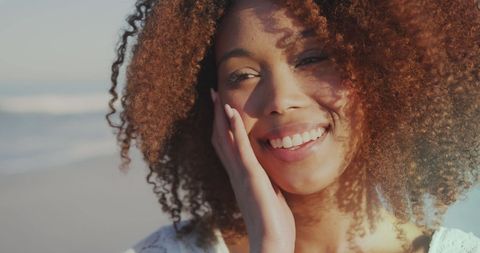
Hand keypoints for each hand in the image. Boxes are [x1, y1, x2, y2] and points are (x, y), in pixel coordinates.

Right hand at [210, 89, 295, 252]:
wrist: (270, 242)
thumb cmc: (272, 224)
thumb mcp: (268, 196)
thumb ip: (263, 182)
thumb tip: (266, 175)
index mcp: (240, 177)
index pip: (225, 147)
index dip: (220, 127)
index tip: (220, 108)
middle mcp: (235, 173)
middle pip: (219, 138)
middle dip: (216, 116)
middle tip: (212, 94)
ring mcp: (241, 174)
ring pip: (225, 138)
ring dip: (221, 116)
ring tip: (217, 96)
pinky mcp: (250, 175)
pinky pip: (240, 147)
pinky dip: (235, 127)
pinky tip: (232, 111)